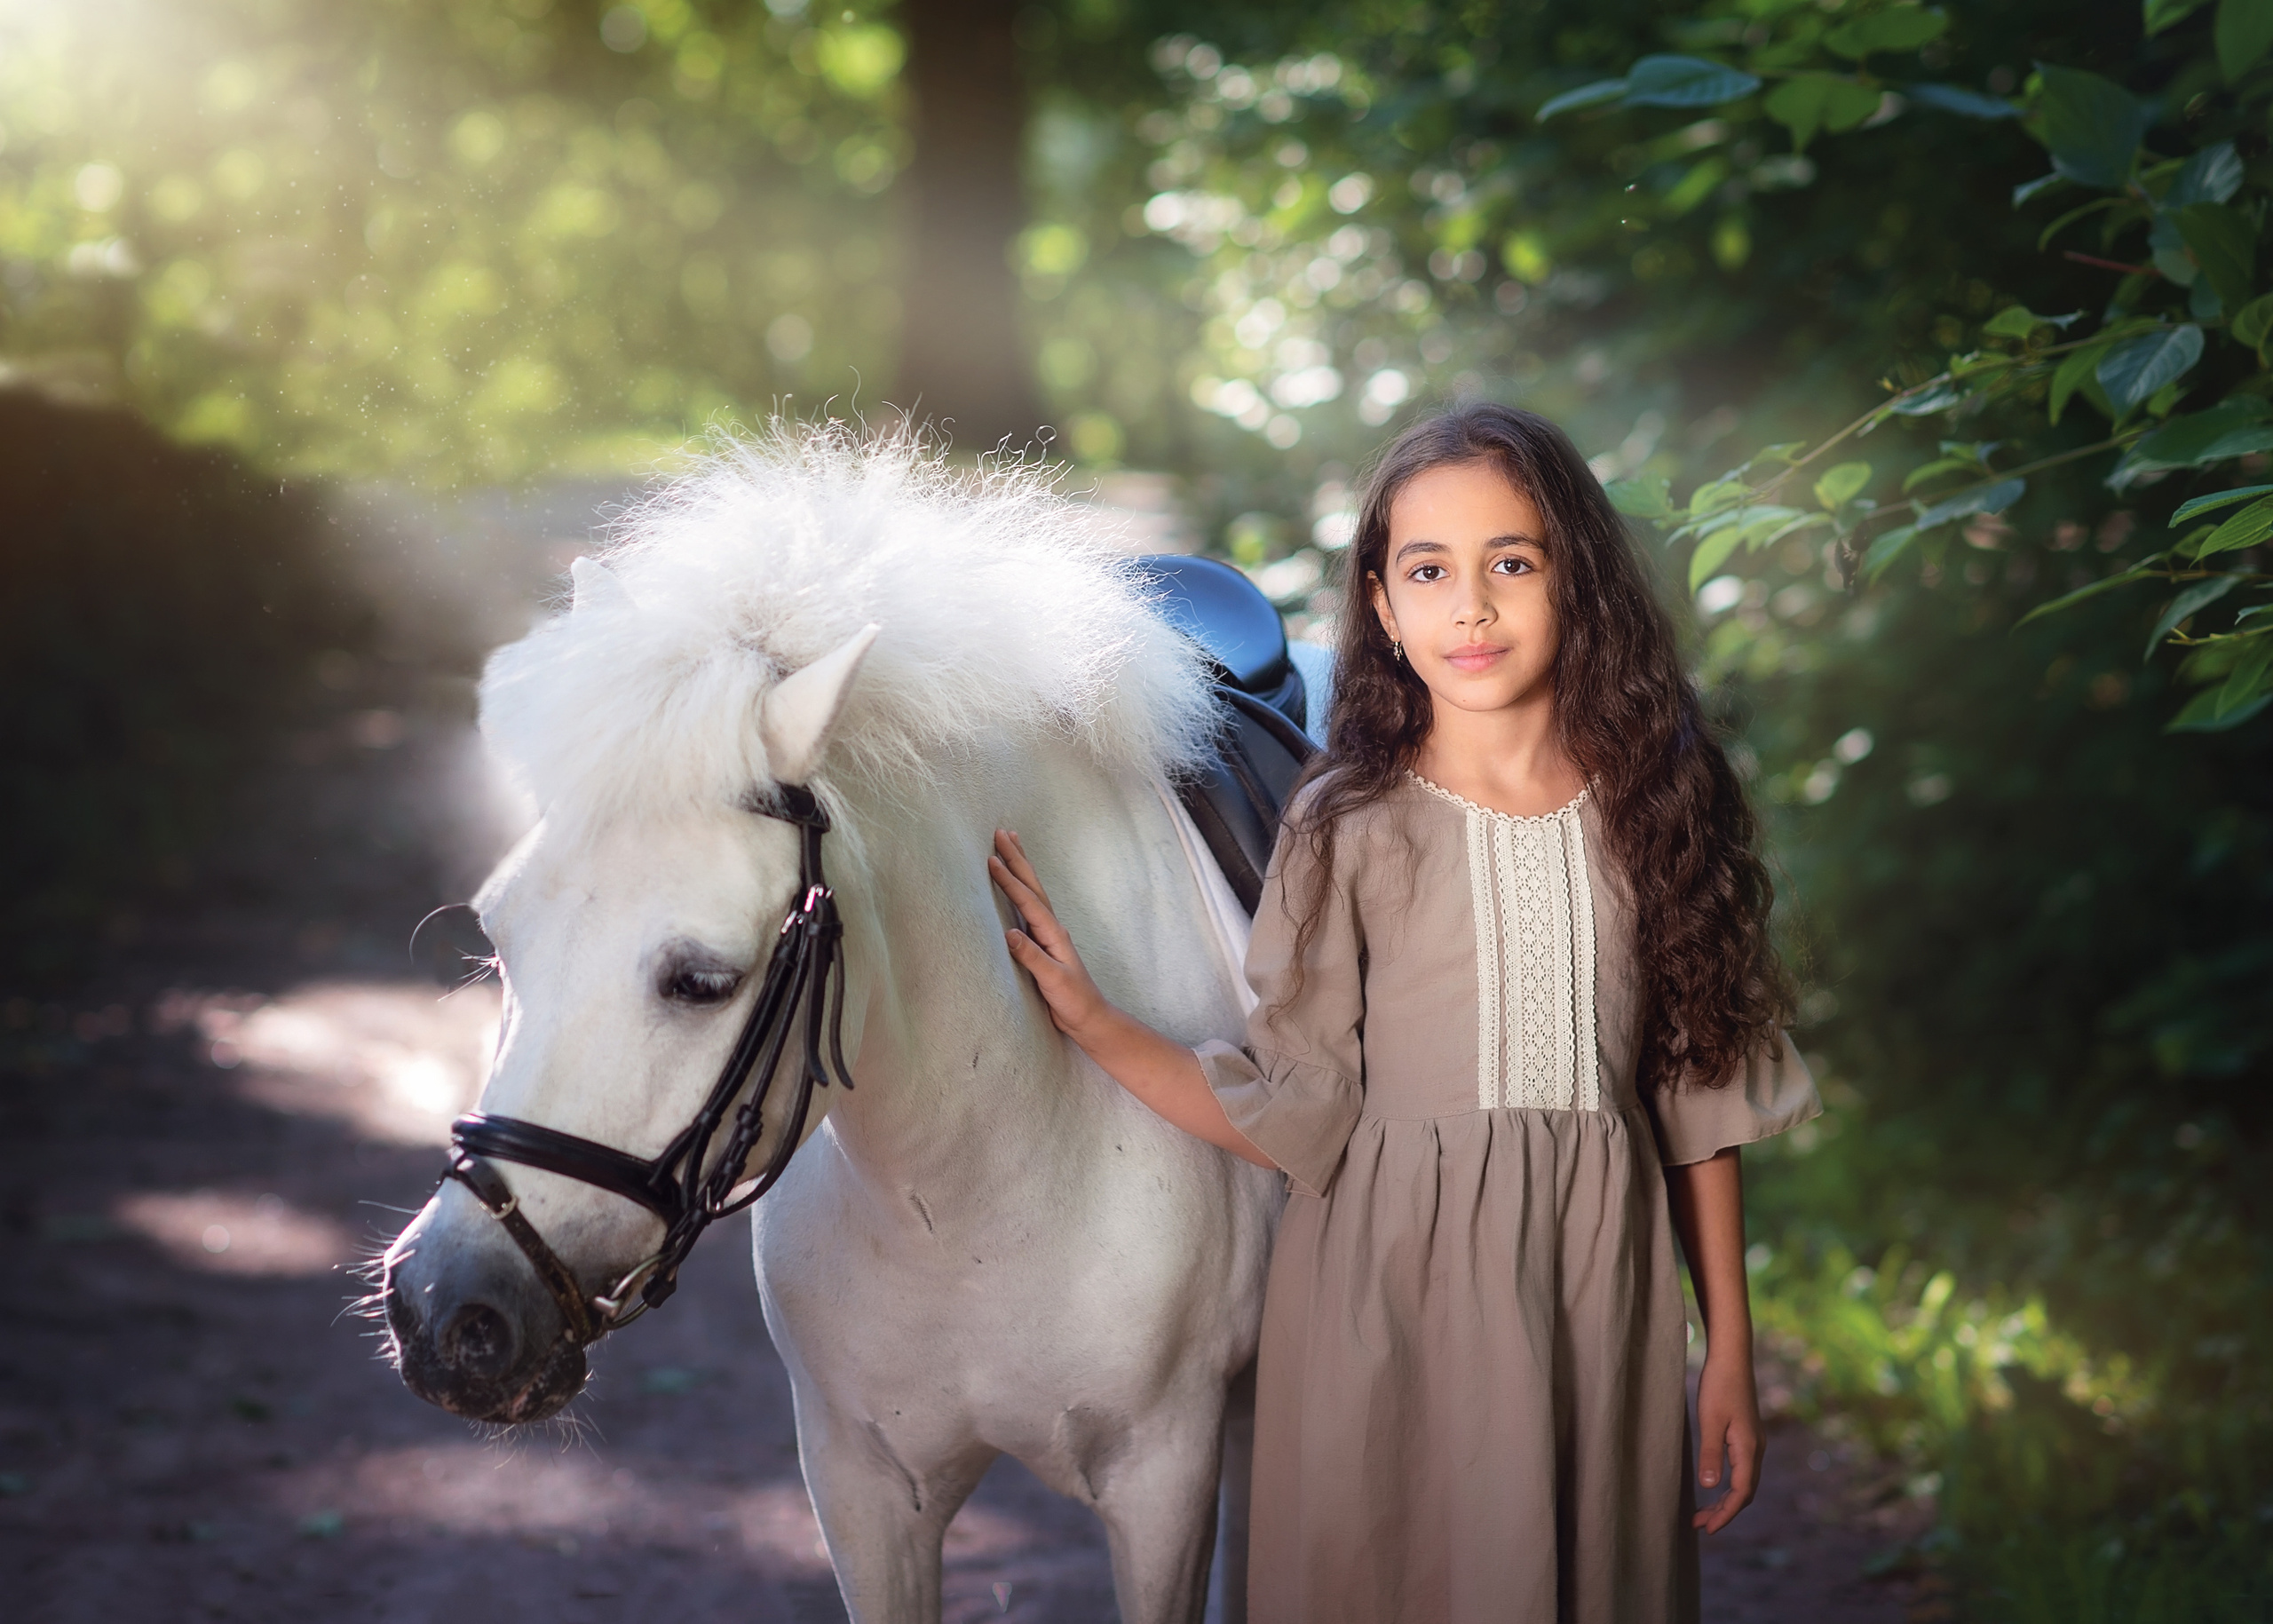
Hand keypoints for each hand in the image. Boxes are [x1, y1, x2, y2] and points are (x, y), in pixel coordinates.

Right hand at [988, 831, 1109, 1040]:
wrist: (1089, 1018)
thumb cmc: (1074, 1001)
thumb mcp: (1053, 981)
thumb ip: (1031, 958)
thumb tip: (1009, 933)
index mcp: (1053, 933)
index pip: (1027, 901)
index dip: (1009, 880)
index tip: (991, 859)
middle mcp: (1051, 928)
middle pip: (1032, 886)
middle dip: (1016, 859)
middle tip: (1001, 832)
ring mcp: (1047, 934)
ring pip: (1032, 892)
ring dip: (1020, 867)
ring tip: (1010, 845)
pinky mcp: (1041, 943)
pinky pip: (1028, 907)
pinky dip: (1019, 889)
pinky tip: (1014, 885)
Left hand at [1692, 1350, 1763, 1532]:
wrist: (1732, 1358)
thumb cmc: (1719, 1386)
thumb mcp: (1710, 1421)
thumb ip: (1710, 1454)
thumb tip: (1709, 1487)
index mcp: (1748, 1449)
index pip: (1741, 1493)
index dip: (1725, 1513)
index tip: (1707, 1528)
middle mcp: (1756, 1449)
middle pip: (1745, 1492)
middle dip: (1724, 1511)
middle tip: (1700, 1524)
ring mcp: (1754, 1442)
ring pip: (1744, 1481)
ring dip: (1725, 1499)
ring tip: (1703, 1511)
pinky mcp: (1748, 1435)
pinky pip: (1742, 1469)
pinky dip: (1729, 1484)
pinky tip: (1714, 1484)